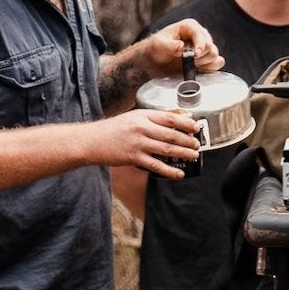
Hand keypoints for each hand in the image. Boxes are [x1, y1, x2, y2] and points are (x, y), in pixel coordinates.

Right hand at [85, 108, 202, 176]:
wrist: (92, 141)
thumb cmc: (113, 129)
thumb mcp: (132, 117)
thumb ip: (151, 119)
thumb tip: (174, 120)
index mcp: (143, 115)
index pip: (170, 118)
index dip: (186, 123)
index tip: (195, 128)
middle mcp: (142, 128)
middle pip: (172, 135)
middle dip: (188, 141)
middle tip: (197, 145)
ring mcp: (138, 143)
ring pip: (167, 149)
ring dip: (183, 153)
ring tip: (193, 156)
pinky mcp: (134, 158)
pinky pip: (156, 165)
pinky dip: (169, 171)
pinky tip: (179, 174)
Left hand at [146, 18, 223, 75]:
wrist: (155, 62)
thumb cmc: (156, 49)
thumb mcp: (158, 45)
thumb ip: (170, 46)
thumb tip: (182, 47)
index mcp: (190, 27)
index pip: (201, 35)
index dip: (200, 46)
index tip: (195, 55)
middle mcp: (200, 35)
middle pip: (211, 47)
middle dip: (200, 57)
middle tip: (188, 62)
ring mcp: (204, 48)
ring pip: (215, 56)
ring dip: (203, 63)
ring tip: (190, 65)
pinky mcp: (207, 59)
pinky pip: (217, 63)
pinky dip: (210, 68)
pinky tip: (198, 69)